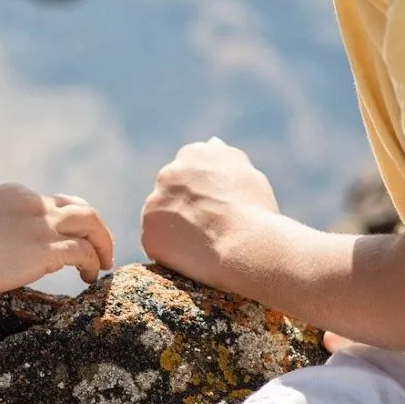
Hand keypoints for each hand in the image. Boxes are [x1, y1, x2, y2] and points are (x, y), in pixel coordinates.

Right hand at [0, 184, 113, 299]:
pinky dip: (93, 262)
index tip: (69, 240)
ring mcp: (42, 224)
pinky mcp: (46, 250)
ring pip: (91, 222)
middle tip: (100, 249)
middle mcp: (34, 203)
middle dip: (95, 227)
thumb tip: (2, 247)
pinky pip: (84, 251)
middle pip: (80, 207)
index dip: (66, 222)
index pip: (53, 203)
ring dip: (103, 242)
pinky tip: (90, 277)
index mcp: (15, 193)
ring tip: (103, 263)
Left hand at [141, 137, 279, 287]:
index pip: (187, 170)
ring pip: (161, 217)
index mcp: (194, 154)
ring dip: (174, 230)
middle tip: (207, 230)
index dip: (201, 195)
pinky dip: (169, 253)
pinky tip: (191, 260)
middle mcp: (170, 172)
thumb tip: (212, 143)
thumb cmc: (255, 211)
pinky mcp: (149, 230)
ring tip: (202, 247)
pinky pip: (156, 243)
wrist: (246, 244)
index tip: (213, 210)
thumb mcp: (247, 174)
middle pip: (170, 192)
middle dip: (183, 208)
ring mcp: (156, 200)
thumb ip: (225, 157)